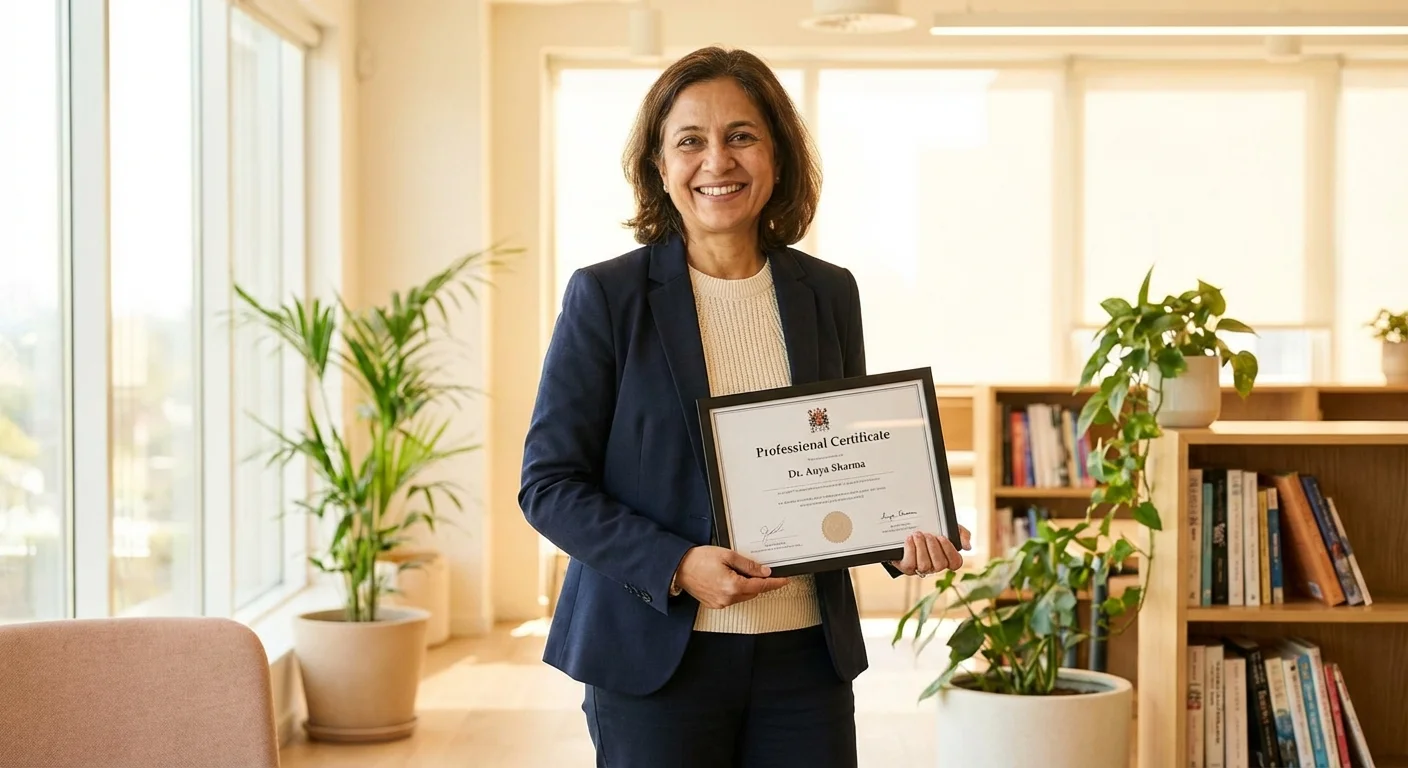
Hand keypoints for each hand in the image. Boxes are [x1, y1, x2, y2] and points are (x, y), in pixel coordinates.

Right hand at [674, 546, 789, 609]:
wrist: (678, 568)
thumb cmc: (699, 559)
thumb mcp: (727, 555)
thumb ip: (748, 565)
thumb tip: (764, 572)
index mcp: (733, 586)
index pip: (761, 586)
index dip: (775, 583)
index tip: (785, 580)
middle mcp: (728, 599)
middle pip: (753, 592)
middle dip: (757, 581)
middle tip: (754, 568)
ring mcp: (721, 604)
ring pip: (743, 596)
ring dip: (745, 585)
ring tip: (734, 570)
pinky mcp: (714, 604)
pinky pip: (732, 598)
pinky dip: (735, 590)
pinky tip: (727, 578)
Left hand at [889, 526, 970, 577]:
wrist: (910, 526)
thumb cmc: (933, 529)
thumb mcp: (950, 528)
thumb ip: (962, 534)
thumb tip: (967, 547)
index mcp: (948, 558)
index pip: (956, 563)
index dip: (949, 551)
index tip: (942, 537)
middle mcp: (935, 566)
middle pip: (940, 565)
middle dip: (933, 548)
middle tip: (928, 534)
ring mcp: (921, 569)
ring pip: (924, 565)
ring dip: (921, 547)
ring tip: (917, 535)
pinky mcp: (907, 568)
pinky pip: (910, 565)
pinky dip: (910, 550)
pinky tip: (909, 539)